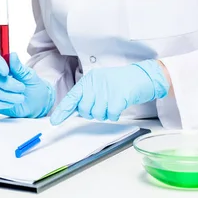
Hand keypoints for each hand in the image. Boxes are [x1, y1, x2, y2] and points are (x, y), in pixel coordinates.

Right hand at [0, 52, 54, 117]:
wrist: (36, 104)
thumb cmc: (33, 86)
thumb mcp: (30, 76)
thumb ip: (19, 68)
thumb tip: (12, 55)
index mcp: (4, 65)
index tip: (6, 71)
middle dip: (7, 84)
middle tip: (22, 87)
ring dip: (6, 95)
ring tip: (20, 97)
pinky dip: (1, 104)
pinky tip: (12, 103)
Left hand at [50, 59, 168, 124]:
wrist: (142, 76)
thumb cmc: (121, 82)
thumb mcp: (101, 83)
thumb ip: (88, 94)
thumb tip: (75, 109)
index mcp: (90, 79)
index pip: (72, 96)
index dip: (63, 110)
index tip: (55, 121)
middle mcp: (96, 83)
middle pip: (85, 109)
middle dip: (92, 112)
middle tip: (103, 104)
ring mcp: (107, 89)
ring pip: (97, 114)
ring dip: (105, 113)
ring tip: (113, 102)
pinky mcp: (119, 96)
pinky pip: (111, 114)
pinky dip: (115, 114)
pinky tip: (120, 105)